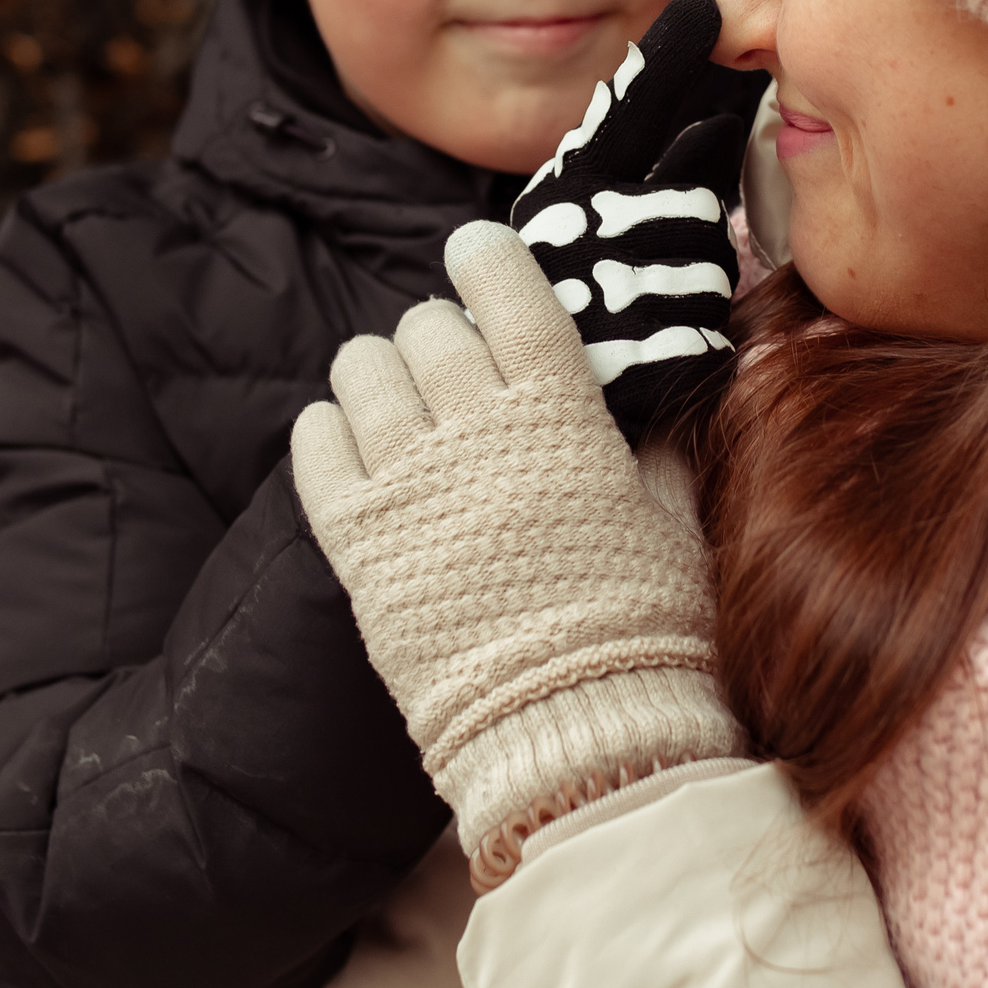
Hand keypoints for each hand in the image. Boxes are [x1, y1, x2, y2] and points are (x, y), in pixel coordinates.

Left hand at [290, 219, 743, 866]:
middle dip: (438, 335)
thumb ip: (654, 448)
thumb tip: (652, 394)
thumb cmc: (645, 631)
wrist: (576, 733)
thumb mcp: (672, 524)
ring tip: (394, 398)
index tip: (474, 254)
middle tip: (452, 365)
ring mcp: (409, 486)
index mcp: (561, 419)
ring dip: (377, 372)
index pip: (508, 295)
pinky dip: (324, 428)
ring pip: (360, 372)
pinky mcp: (357, 545)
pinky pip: (315, 448)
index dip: (484, 260)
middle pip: (428, 330)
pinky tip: (343, 437)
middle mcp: (477, 436)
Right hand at [510, 0, 744, 438]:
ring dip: (691, 285)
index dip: (669, 58)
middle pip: (695, 205)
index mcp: (567, 185)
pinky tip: (650, 343)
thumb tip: (722, 121)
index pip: (627, 108)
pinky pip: (701, 333)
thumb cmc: (563, 285)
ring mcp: (605, 299)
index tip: (706, 5)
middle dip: (689, 229)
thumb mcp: (588, 208)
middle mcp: (581, 233)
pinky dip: (687, 339)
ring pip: (705, 270)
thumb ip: (654, 161)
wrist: (505, 388)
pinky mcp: (636, 363)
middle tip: (649, 249)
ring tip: (639, 300)